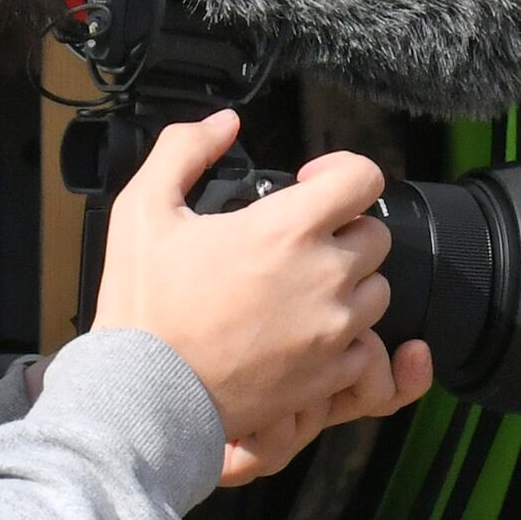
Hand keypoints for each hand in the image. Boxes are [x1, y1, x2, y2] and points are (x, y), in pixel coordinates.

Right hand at [88, 113, 420, 483]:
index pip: (364, 178)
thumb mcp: (143, 208)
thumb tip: (223, 124)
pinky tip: (302, 334)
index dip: (341, 172)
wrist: (145, 395)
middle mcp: (324, 276)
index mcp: (288, 229)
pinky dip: (343, 339)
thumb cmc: (145, 307)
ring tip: (301, 291)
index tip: (312, 186)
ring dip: (349, 285)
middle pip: (375, 235)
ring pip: (377, 292)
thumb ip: (184, 149)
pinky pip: (364, 347)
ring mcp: (333, 330)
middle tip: (299, 244)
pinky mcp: (331, 376)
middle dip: (343, 231)